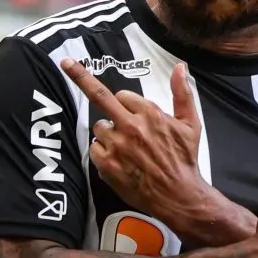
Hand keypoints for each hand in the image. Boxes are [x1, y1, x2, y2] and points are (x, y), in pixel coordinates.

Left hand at [60, 58, 207, 226]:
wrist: (177, 194)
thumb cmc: (185, 158)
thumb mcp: (191, 123)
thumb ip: (182, 93)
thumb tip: (180, 67)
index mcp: (150, 113)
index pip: (123, 95)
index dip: (127, 103)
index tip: (131, 110)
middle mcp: (130, 126)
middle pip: (99, 96)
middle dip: (80, 76)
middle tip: (66, 63)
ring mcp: (116, 145)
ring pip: (100, 127)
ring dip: (109, 133)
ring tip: (127, 147)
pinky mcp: (107, 164)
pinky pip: (95, 148)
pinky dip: (103, 152)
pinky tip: (120, 160)